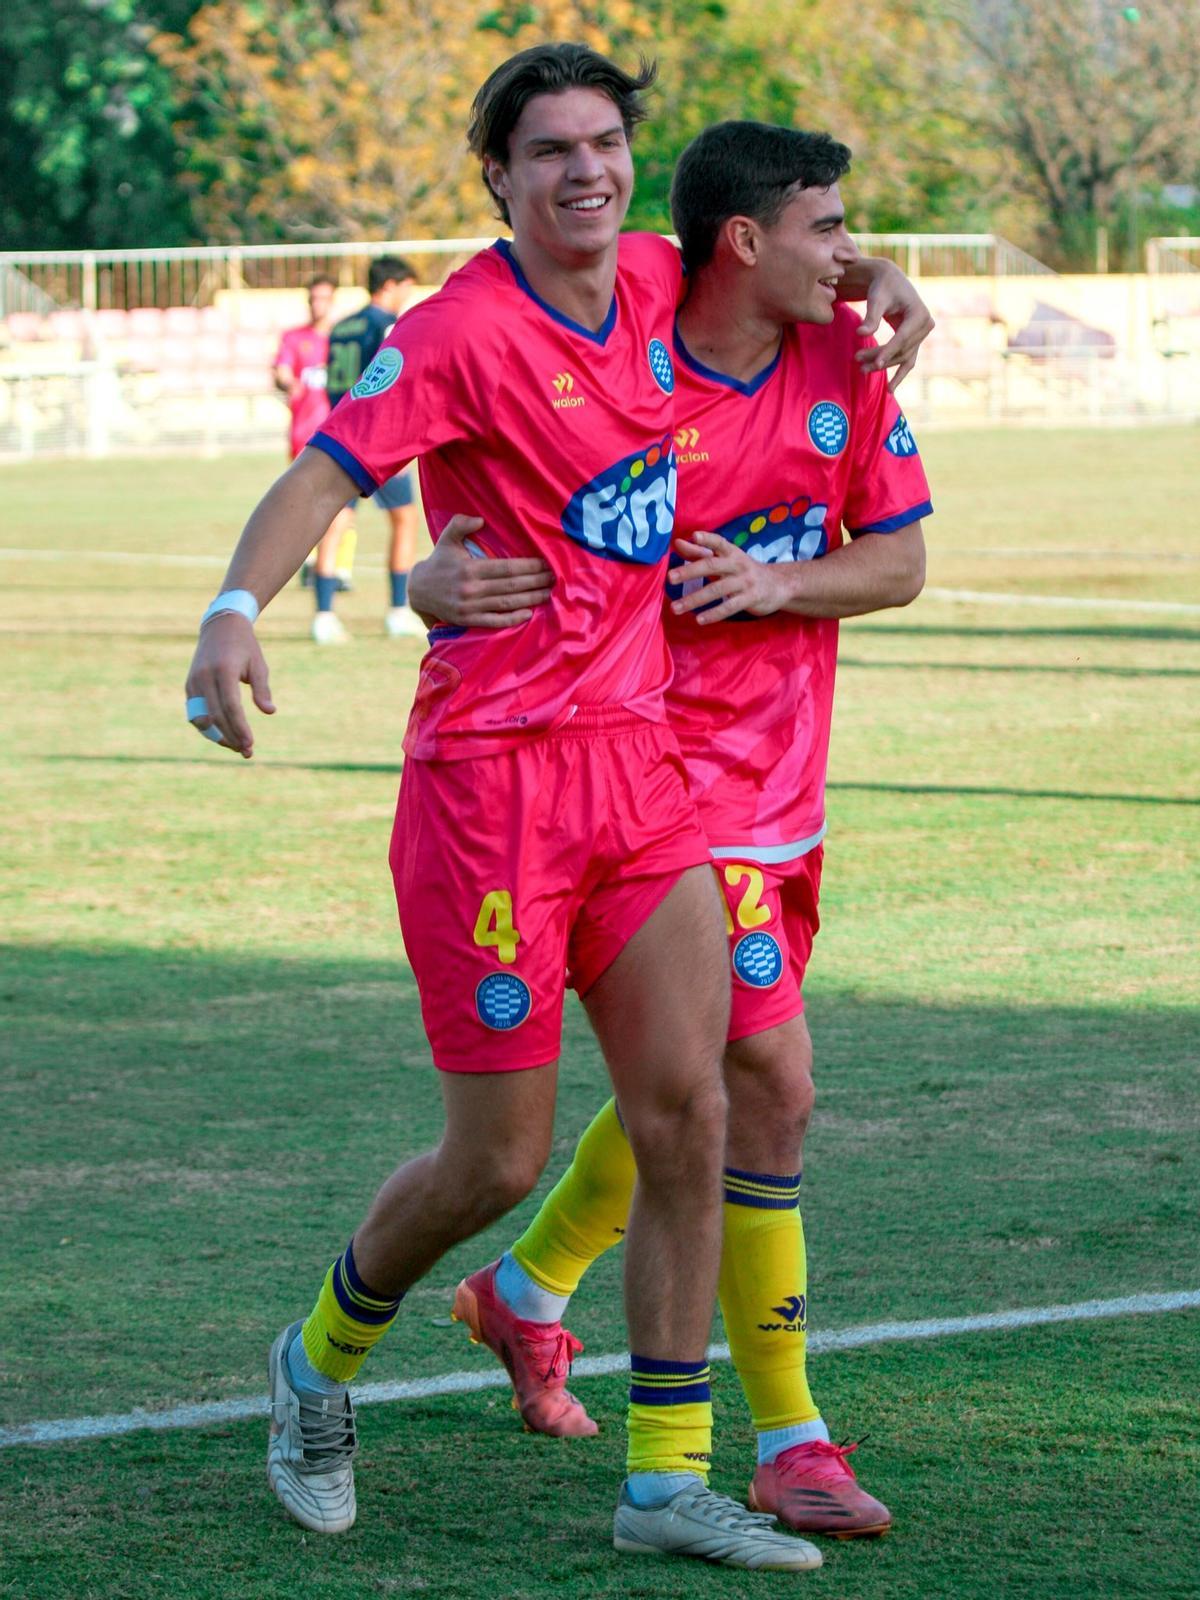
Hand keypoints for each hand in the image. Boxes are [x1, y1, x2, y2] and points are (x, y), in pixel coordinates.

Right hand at [184, 613, 274, 758]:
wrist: (220, 627)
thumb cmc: (245, 647)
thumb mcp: (258, 665)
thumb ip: (262, 689)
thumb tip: (270, 711)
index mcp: (223, 670)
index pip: (230, 706)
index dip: (240, 728)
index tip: (250, 744)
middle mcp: (204, 677)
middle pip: (215, 716)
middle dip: (231, 737)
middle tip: (247, 752)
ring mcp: (193, 682)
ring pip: (201, 718)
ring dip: (218, 736)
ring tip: (236, 747)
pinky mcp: (189, 685)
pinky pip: (195, 713)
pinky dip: (208, 727)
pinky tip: (223, 736)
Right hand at [408, 514, 553, 628]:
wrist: (418, 591)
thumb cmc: (439, 562)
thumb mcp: (446, 539)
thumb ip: (461, 524)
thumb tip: (480, 520)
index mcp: (470, 568)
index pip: (506, 568)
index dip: (528, 566)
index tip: (545, 563)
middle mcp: (471, 589)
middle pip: (511, 586)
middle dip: (535, 581)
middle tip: (554, 577)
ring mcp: (470, 607)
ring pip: (506, 603)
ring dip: (530, 599)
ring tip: (548, 593)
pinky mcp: (468, 620)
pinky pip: (494, 620)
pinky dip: (512, 618)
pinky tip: (528, 613)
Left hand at [669, 533, 789, 623]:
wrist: (779, 584)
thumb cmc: (744, 570)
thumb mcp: (725, 559)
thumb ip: (700, 552)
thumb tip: (677, 543)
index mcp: (731, 552)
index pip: (718, 542)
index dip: (707, 539)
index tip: (693, 536)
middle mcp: (738, 564)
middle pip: (712, 566)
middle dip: (690, 571)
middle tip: (670, 578)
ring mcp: (745, 582)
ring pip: (717, 590)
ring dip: (695, 599)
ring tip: (676, 608)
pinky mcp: (751, 598)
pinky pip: (730, 607)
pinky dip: (714, 613)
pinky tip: (699, 620)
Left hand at [850, 259, 934, 392]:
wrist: (889, 281)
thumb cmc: (882, 287)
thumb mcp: (876, 299)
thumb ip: (871, 317)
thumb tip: (861, 334)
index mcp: (919, 313)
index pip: (902, 338)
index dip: (888, 352)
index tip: (873, 364)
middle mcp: (925, 325)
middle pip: (901, 349)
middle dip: (880, 358)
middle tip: (857, 361)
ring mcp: (922, 334)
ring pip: (902, 356)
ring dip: (883, 365)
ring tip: (861, 369)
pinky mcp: (915, 340)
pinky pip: (907, 360)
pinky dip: (898, 374)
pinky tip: (889, 390)